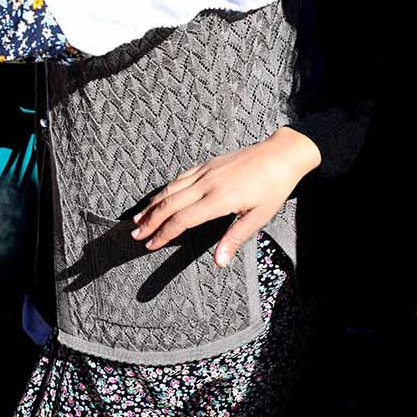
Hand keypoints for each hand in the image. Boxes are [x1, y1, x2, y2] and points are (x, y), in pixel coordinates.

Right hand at [132, 127, 320, 266]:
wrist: (281, 154)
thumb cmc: (274, 188)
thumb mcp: (259, 217)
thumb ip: (234, 238)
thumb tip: (219, 262)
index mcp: (220, 199)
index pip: (182, 219)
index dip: (164, 234)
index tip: (151, 245)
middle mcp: (206, 184)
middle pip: (169, 205)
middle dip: (149, 221)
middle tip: (135, 234)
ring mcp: (204, 172)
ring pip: (169, 190)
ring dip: (151, 206)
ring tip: (138, 219)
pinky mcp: (206, 165)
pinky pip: (178, 178)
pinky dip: (164, 190)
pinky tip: (158, 198)